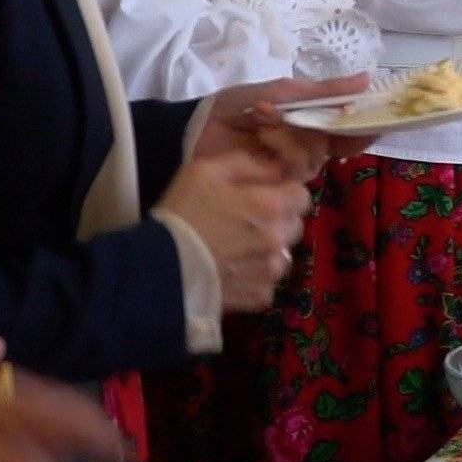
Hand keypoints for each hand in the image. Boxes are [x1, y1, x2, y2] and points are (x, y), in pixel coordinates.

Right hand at [154, 151, 312, 311]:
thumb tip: (276, 167)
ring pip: (283, 255)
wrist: (158, 268)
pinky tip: (233, 272)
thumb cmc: (181, 213)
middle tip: (247, 222)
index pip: (302, 196)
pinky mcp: (260, 297)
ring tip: (238, 250)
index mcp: (270, 206)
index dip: (286, 193)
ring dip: (268, 251)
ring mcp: (271, 271)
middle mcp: (278, 239)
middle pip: (294, 225)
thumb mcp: (205, 171)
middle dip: (278, 221)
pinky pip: (269, 283)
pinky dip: (256, 278)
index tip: (267, 196)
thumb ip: (246, 164)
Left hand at [190, 74, 374, 179]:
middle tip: (282, 111)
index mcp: (310, 128)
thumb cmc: (237, 106)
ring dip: (290, 136)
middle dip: (311, 127)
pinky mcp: (271, 188)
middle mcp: (304, 153)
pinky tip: (261, 135)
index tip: (370, 121)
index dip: (360, 129)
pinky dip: (278, 148)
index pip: (347, 134)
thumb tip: (367, 77)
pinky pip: (290, 174)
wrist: (196, 127)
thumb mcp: (282, 91)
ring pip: (312, 161)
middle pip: (330, 148)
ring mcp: (287, 173)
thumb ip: (323, 90)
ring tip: (263, 119)